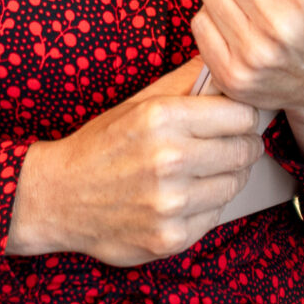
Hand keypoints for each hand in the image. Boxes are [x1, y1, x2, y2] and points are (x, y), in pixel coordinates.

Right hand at [5, 61, 261, 266]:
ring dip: (226, 176)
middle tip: (226, 146)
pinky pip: (216, 216)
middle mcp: (169, 160)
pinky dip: (207, 206)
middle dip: (241, 145)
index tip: (235, 120)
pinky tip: (184, 197)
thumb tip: (226, 65)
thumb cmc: (102, 145)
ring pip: (235, 184)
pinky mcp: (171, 238)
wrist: (59, 197)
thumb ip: (186, 82)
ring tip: (202, 171)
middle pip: (245, 150)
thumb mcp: (138, 104)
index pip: (242, 115)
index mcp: (162, 119)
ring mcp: (171, 203)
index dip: (243, 116)